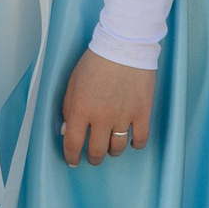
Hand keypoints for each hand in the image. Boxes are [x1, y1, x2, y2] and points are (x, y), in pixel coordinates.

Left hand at [59, 49, 154, 166]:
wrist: (123, 46)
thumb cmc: (94, 61)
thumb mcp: (72, 82)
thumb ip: (67, 108)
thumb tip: (66, 130)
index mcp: (81, 109)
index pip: (73, 142)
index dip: (71, 156)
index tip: (72, 161)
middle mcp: (101, 117)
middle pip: (96, 150)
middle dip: (92, 157)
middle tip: (92, 156)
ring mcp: (123, 116)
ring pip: (117, 148)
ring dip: (112, 151)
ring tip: (110, 147)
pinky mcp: (142, 113)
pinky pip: (140, 139)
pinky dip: (135, 144)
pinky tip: (131, 141)